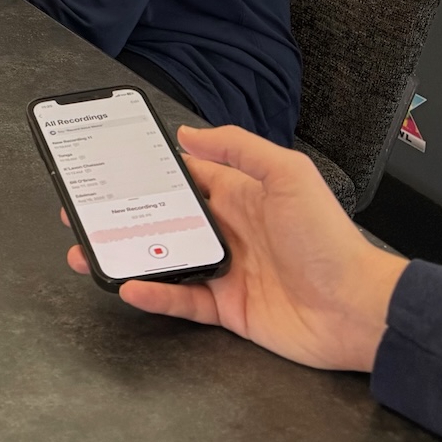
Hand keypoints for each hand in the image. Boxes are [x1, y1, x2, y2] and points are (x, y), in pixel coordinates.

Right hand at [63, 124, 408, 371]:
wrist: (359, 309)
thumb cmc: (329, 239)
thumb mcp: (289, 175)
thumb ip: (240, 149)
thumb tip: (189, 132)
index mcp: (242, 196)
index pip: (187, 177)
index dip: (151, 171)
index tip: (112, 165)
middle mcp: (229, 231)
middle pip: (165, 219)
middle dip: (124, 213)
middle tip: (82, 209)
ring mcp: (226, 271)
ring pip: (163, 260)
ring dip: (125, 254)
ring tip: (85, 250)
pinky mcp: (227, 309)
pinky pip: (180, 300)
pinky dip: (153, 294)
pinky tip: (128, 285)